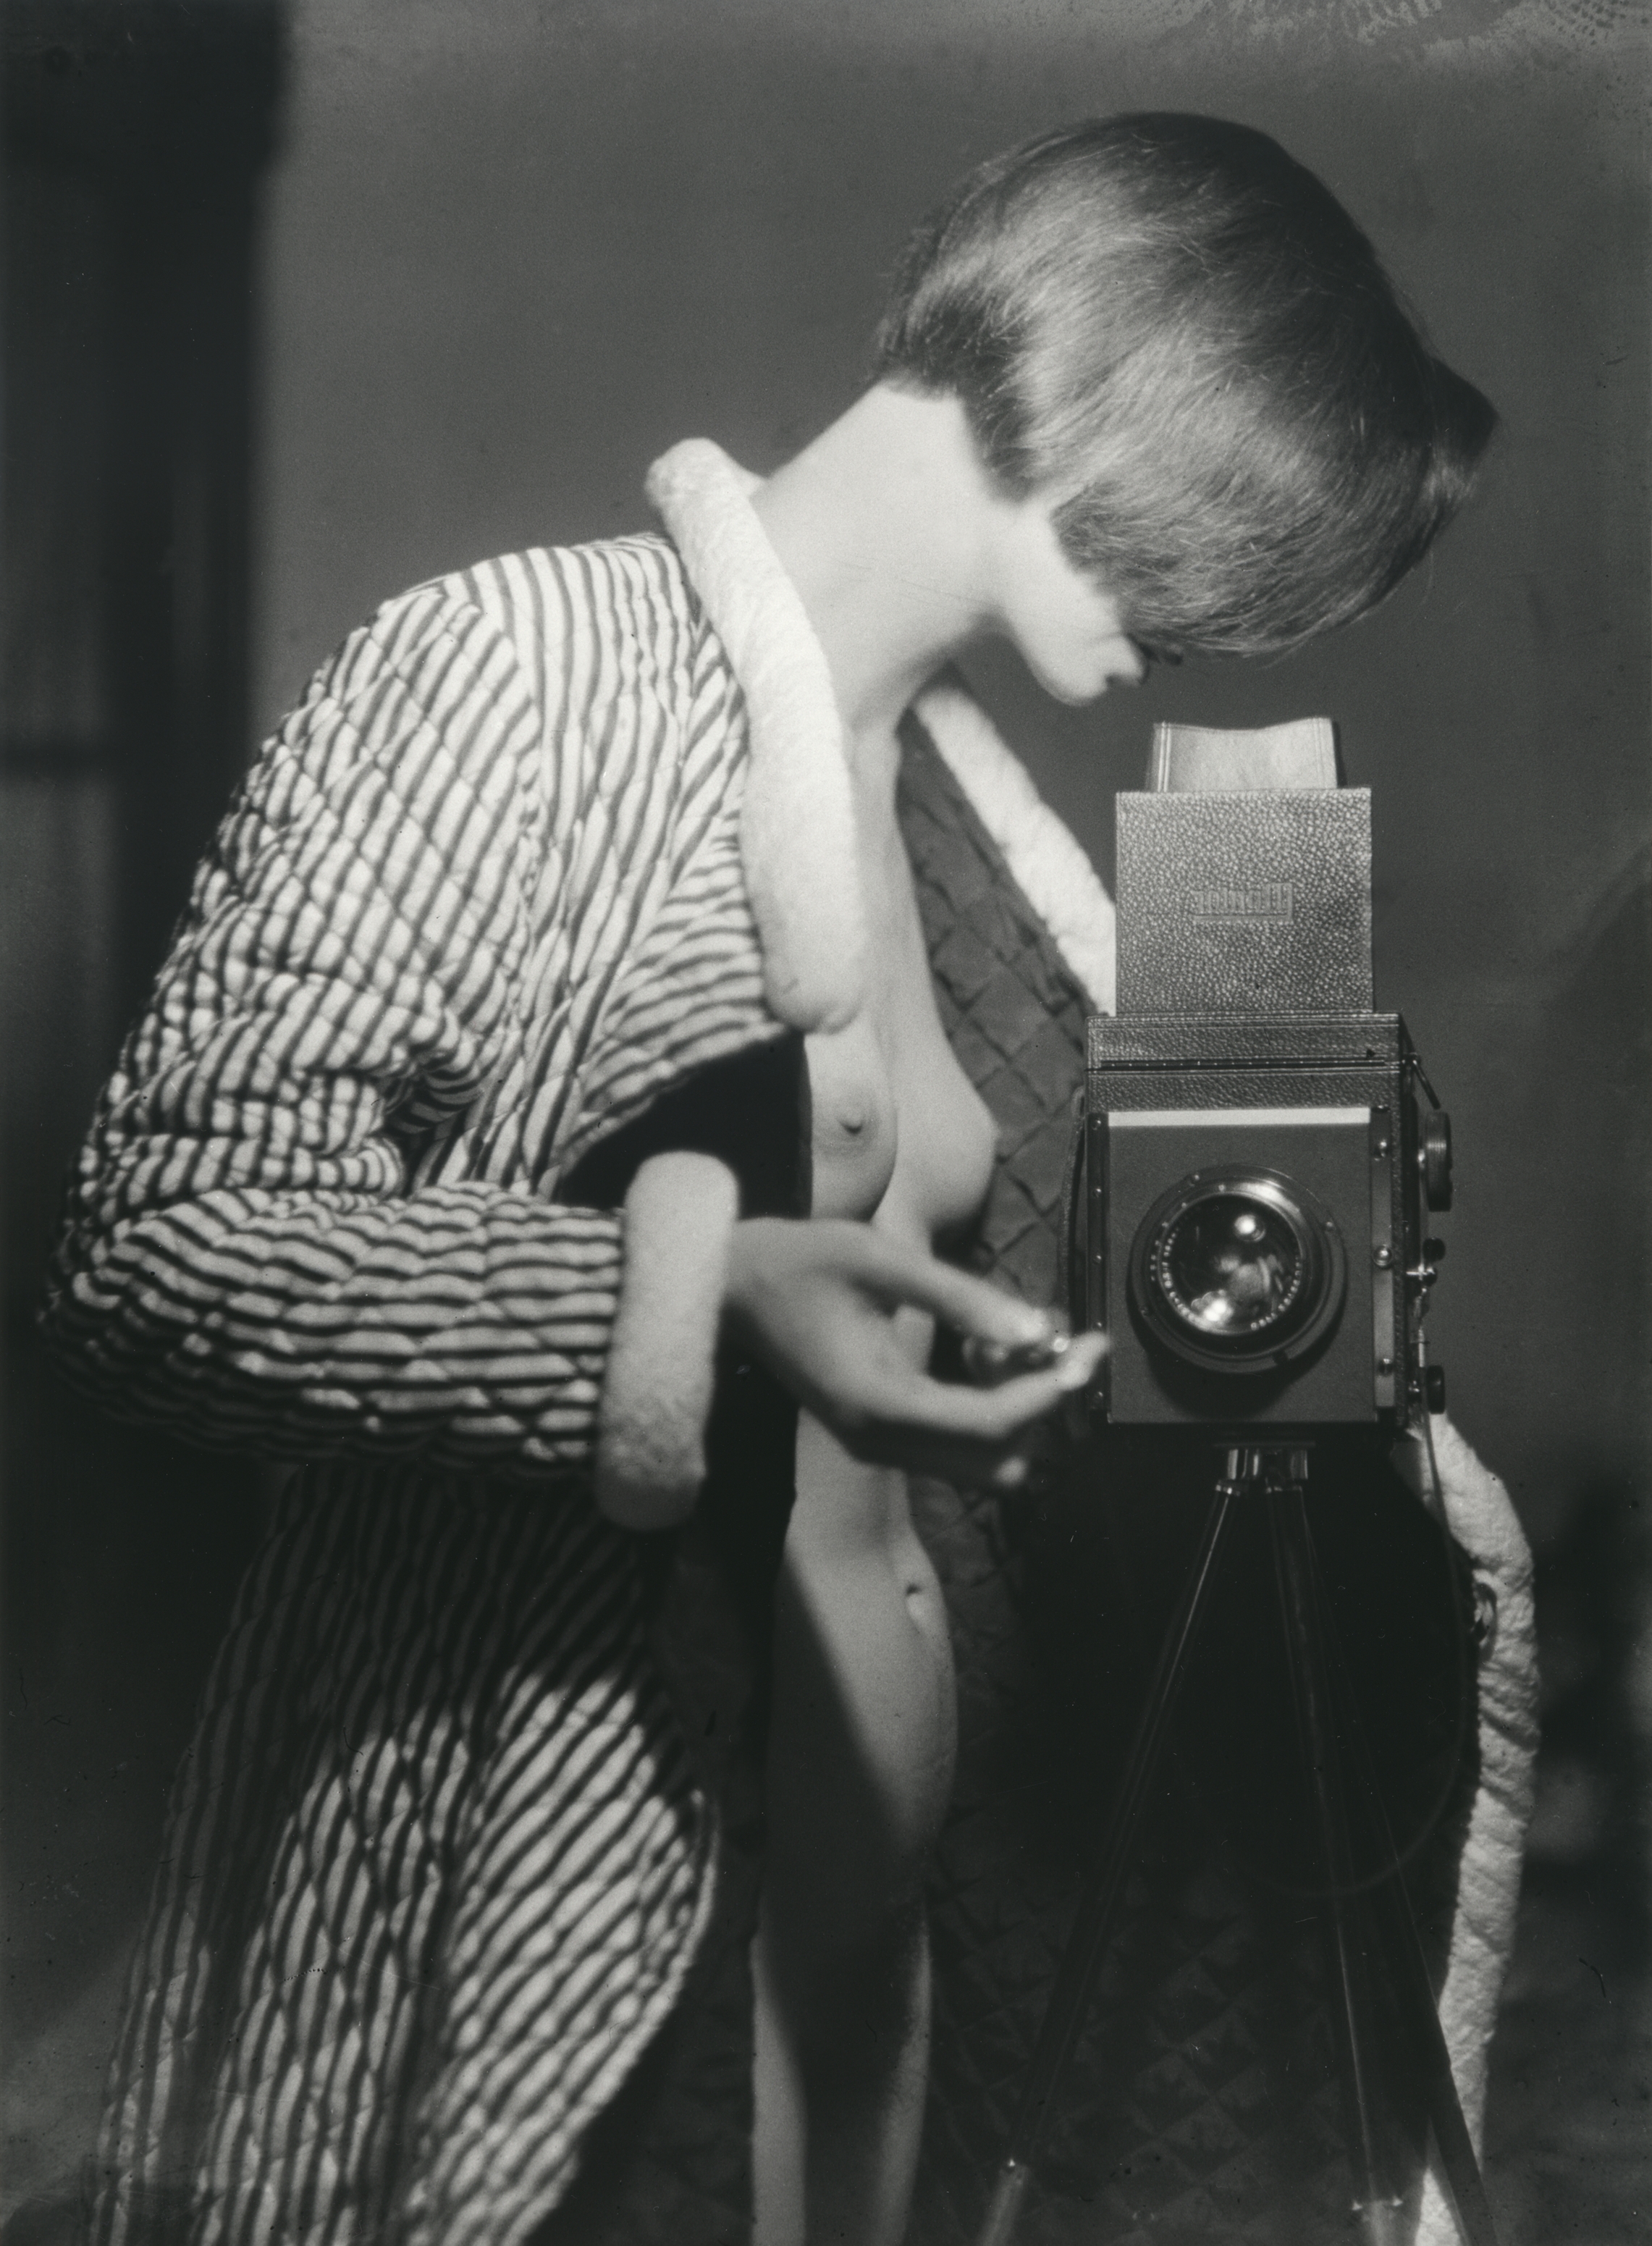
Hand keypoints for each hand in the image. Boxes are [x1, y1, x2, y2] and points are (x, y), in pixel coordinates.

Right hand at [723, 1217, 1103, 1488]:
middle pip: (998, 1460)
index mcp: (878, 1402)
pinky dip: (987, 1408)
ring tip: (1005, 1337)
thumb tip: (1037, 1329)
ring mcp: (878, 1447)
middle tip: (1057, 1339)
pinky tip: (979, 1348)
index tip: (1089, 1346)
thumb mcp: (882, 1260)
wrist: (734, 1288)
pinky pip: (957, 1446)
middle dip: (1039, 1405)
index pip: (990, 1424)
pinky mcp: (879, 1437)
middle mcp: (880, 1441)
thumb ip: (961, 1296)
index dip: (1048, 1389)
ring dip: (1015, 1409)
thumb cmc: (804, 1262)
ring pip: (983, 1463)